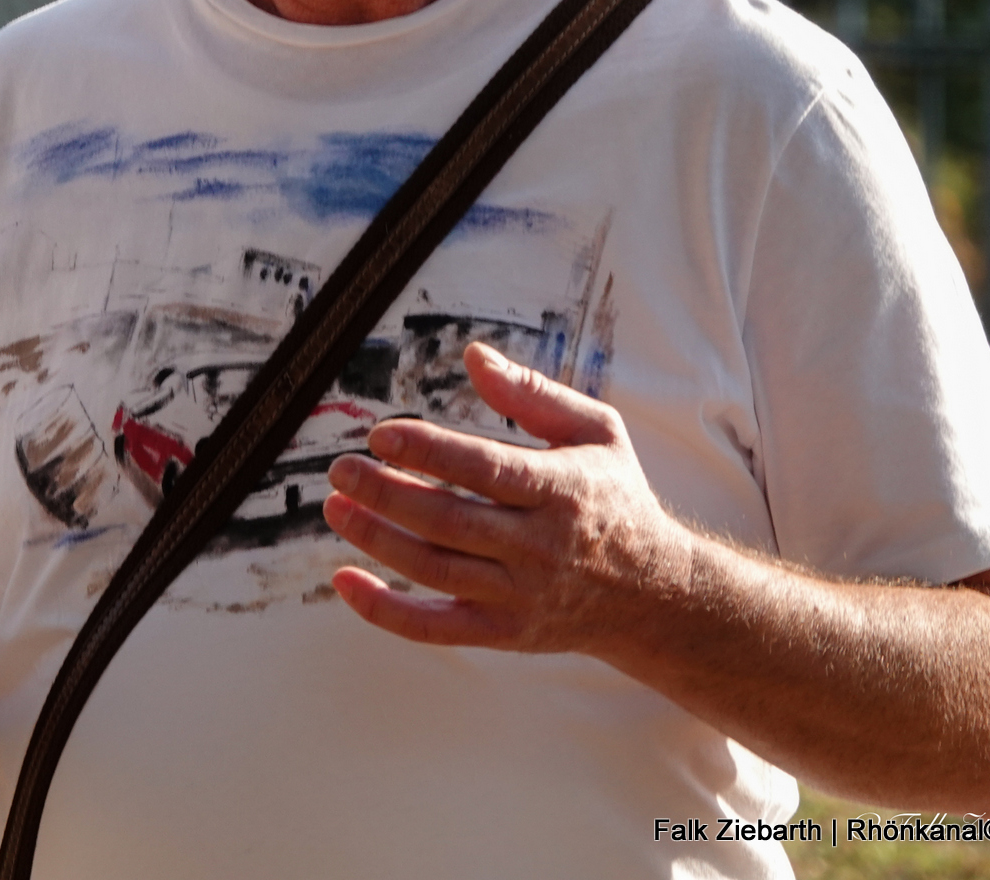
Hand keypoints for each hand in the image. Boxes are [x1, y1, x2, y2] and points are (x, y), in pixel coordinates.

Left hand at [323, 341, 688, 651]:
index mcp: (561, 489)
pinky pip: (437, 629)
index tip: (380, 433)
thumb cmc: (614, 498)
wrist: (654, 596)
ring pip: (437, 571)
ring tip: (335, 507)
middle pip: (450, 521)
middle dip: (388, 493)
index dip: (428, 451)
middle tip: (341, 469)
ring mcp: (520, 596)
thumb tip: (474, 357)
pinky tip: (345, 581)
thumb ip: (532, 393)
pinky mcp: (505, 633)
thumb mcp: (596, 431)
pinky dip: (386, 612)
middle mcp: (540, 546)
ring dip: (378, 540)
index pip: (485, 469)